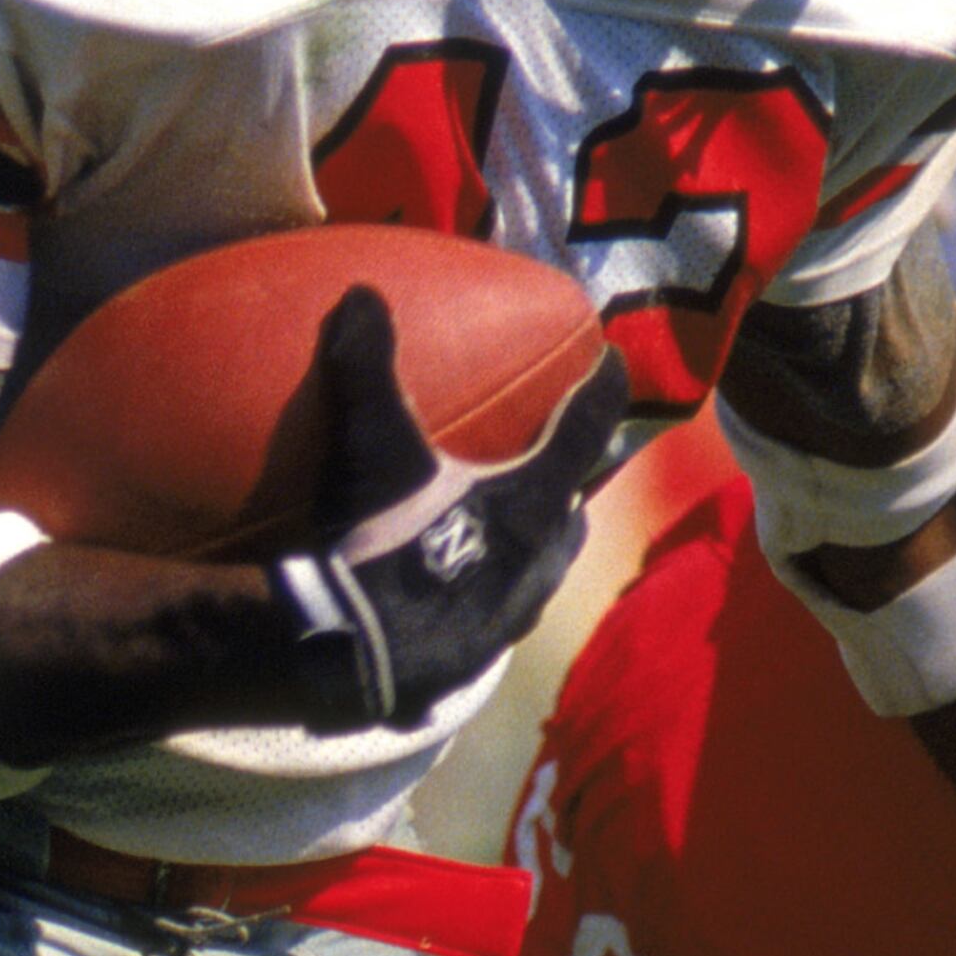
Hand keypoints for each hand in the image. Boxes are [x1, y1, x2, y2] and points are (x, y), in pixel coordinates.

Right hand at [274, 291, 633, 728]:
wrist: (341, 652)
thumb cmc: (373, 540)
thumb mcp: (368, 444)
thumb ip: (366, 365)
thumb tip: (360, 293)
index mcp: (530, 502)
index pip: (585, 429)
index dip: (603, 389)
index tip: (614, 362)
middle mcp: (537, 562)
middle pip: (572, 512)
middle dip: (571, 485)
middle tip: (555, 462)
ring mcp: (509, 619)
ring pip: (540, 574)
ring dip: (534, 548)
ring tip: (510, 532)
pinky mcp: (471, 662)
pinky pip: (492, 622)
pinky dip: (483, 600)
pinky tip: (451, 598)